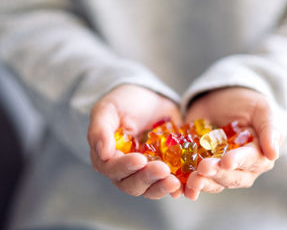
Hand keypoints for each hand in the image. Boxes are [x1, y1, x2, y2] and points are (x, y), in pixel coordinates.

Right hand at [87, 84, 181, 198]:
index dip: (125, 167)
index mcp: (106, 158)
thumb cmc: (123, 102)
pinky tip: (185, 186)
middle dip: (148, 178)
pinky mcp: (165, 169)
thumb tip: (103, 153)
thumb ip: (101, 129)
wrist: (149, 97)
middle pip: (132, 184)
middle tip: (162, 169)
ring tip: (175, 182)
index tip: (140, 160)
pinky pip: (170, 183)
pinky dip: (177, 187)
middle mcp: (125, 171)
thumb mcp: (108, 109)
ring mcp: (146, 172)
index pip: (113, 169)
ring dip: (162, 187)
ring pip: (151, 189)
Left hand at [184, 87, 281, 199]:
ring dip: (203, 183)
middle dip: (217, 174)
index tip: (227, 161)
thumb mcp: (260, 108)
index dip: (239, 161)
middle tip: (203, 168)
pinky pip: (196, 180)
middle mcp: (241, 168)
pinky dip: (188, 186)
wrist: (220, 99)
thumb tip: (273, 154)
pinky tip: (181, 187)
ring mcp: (220, 170)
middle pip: (232, 177)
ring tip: (191, 179)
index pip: (251, 161)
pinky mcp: (200, 168)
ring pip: (214, 183)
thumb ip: (269, 129)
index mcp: (258, 154)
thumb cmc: (246, 103)